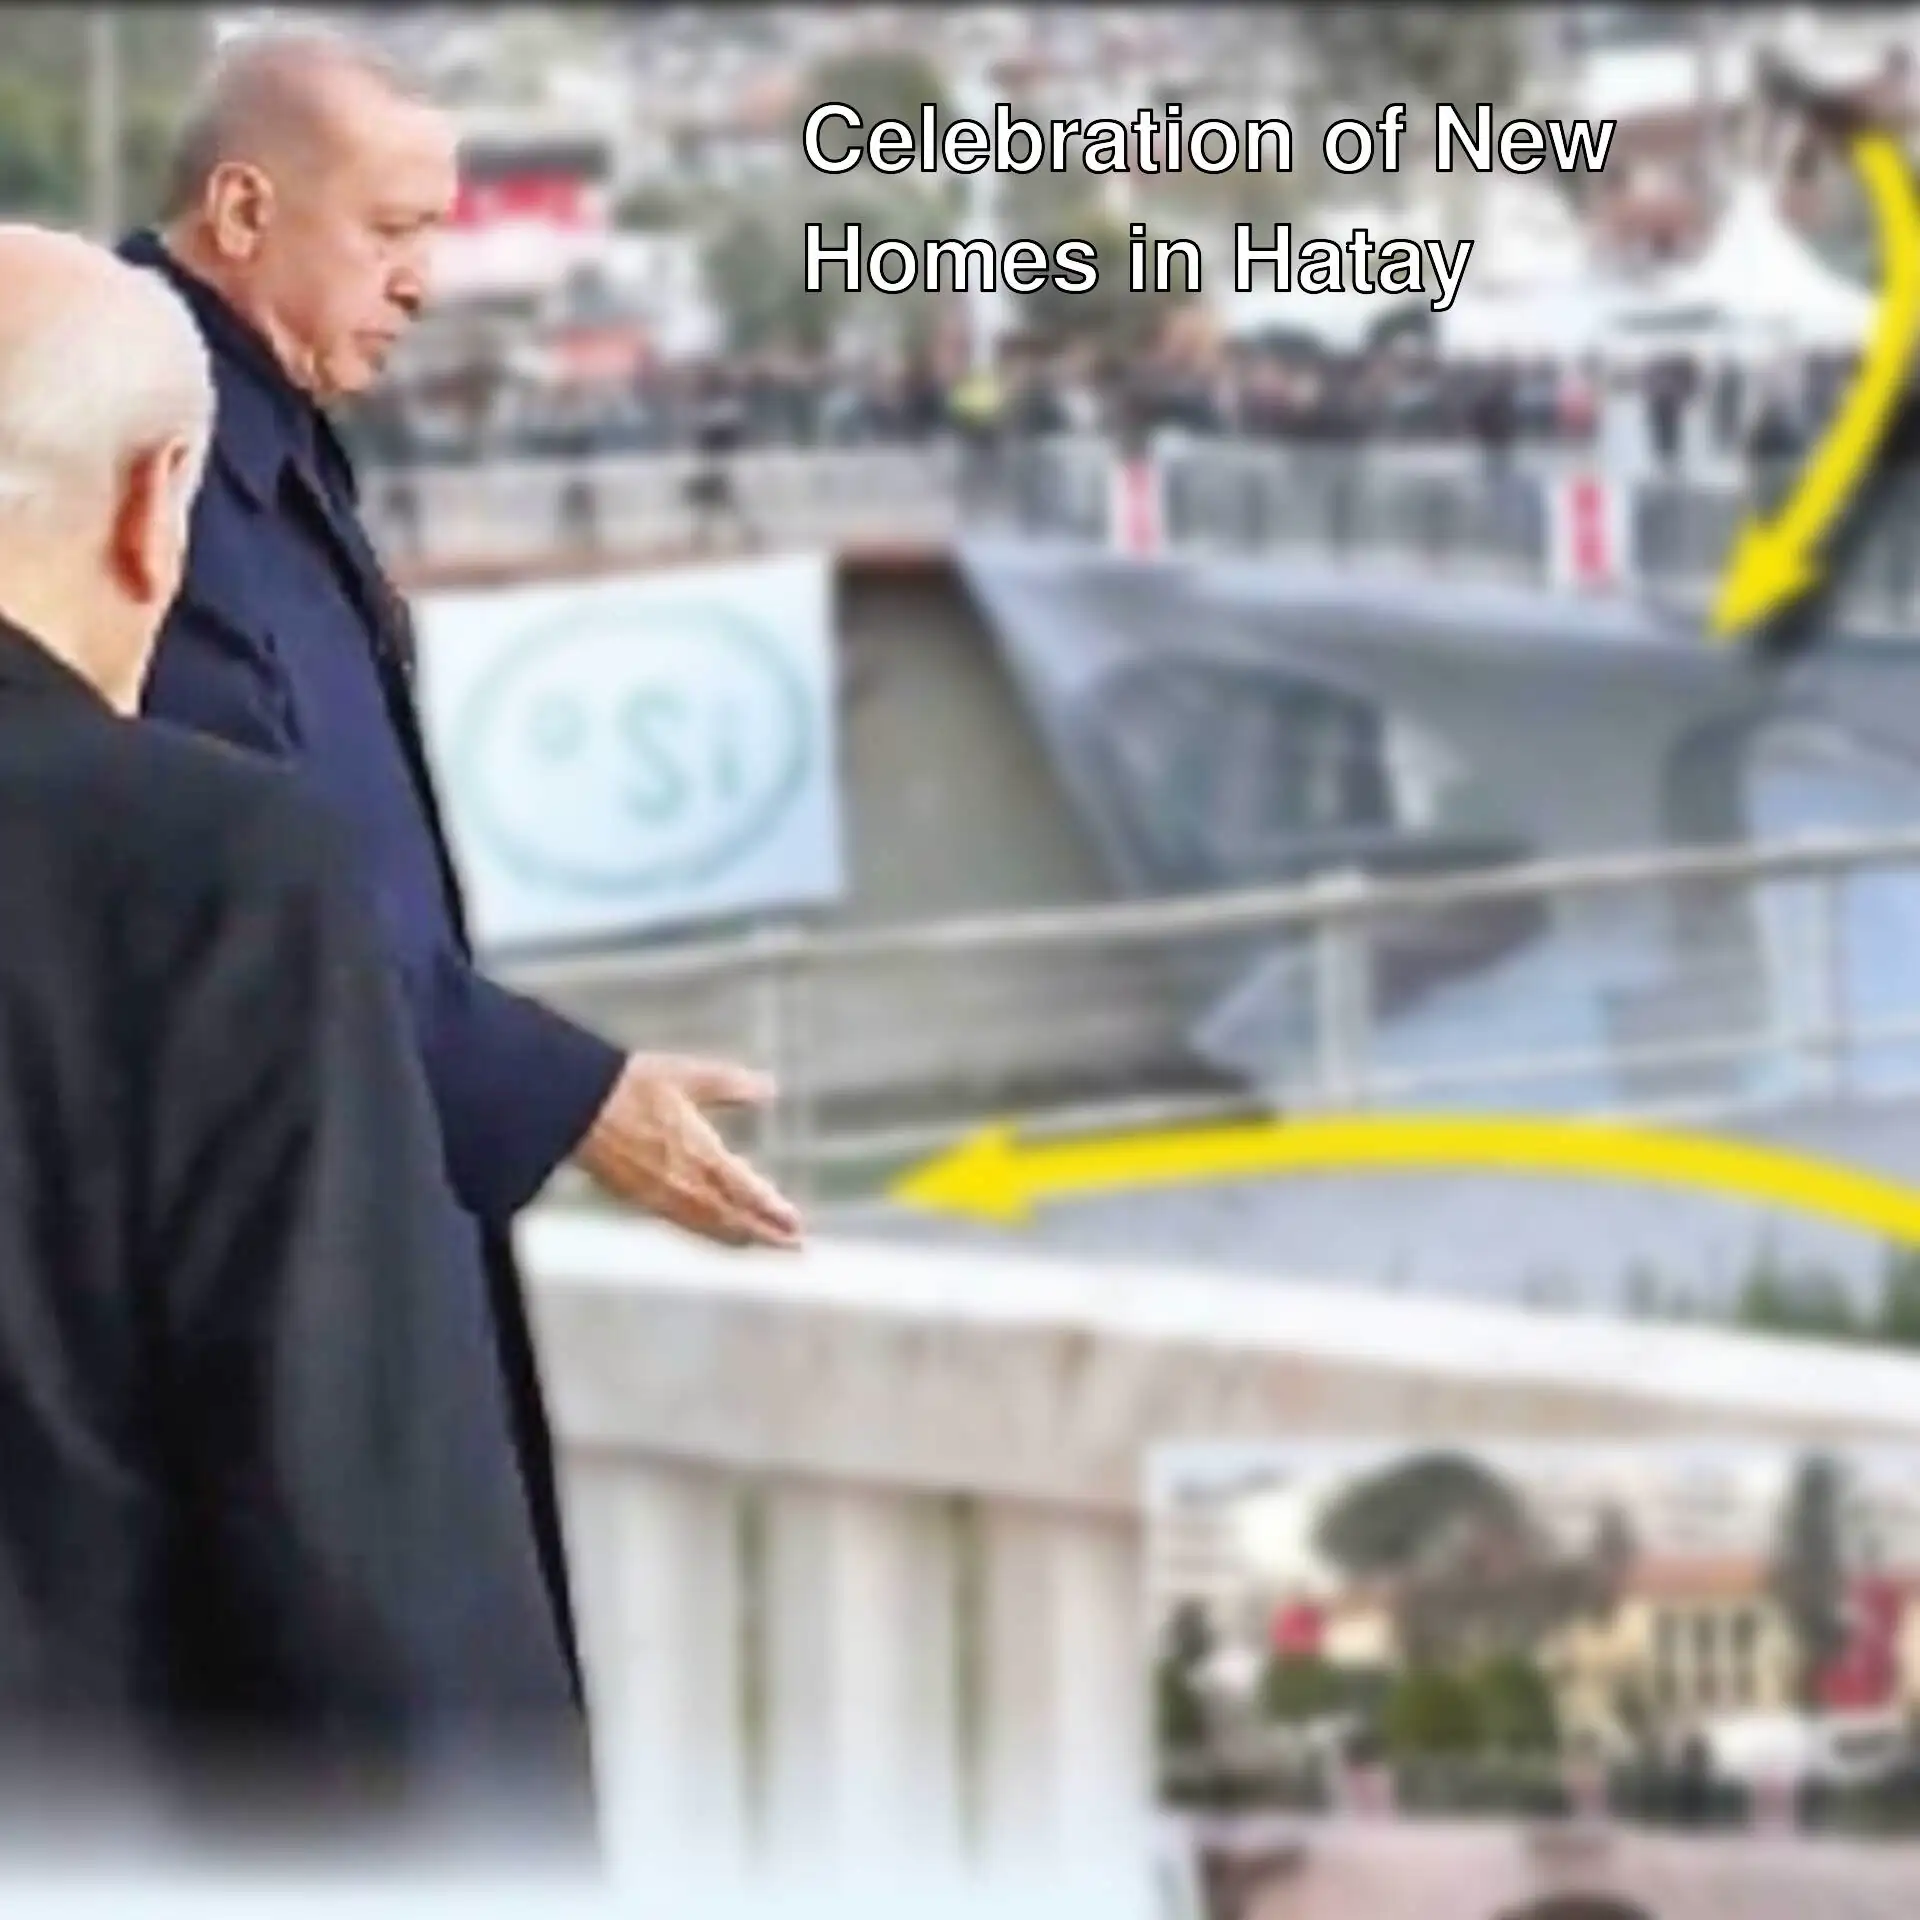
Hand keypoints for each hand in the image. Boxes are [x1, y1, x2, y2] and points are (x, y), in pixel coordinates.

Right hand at [574, 1052, 802, 1249]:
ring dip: (739, 1237)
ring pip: (709, 1227)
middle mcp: (686, 1184)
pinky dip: (709, 1232)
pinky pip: (685, 1224)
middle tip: (794, 1246)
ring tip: (762, 1243)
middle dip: (765, 1233)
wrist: (578, 1106)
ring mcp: (662, 1196)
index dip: (773, 1211)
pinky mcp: (641, 1199)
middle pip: (733, 1219)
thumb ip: (732, 1085)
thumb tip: (769, 1088)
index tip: (797, 1225)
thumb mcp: (691, 1075)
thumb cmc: (635, 1086)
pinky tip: (715, 1231)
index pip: (747, 1192)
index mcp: (702, 1154)